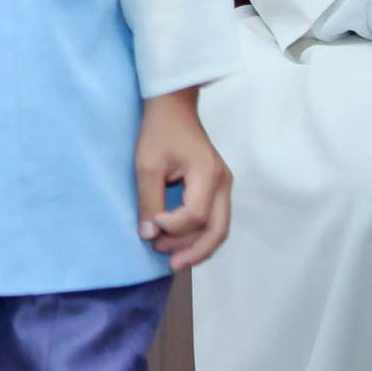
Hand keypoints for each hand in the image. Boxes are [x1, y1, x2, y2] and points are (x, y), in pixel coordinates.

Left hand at [135, 87, 231, 271]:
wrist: (174, 107)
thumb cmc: (159, 131)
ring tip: (169, 255)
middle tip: (168, 263)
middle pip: (218, 230)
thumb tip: (149, 235)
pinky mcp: (217, 188)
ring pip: (219, 228)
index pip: (196, 215)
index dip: (173, 226)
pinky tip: (180, 243)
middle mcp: (223, 183)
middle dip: (194, 251)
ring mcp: (224, 186)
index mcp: (208, 174)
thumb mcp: (147, 164)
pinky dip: (199, 235)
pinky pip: (214, 219)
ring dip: (196, 246)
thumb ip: (149, 200)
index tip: (150, 223)